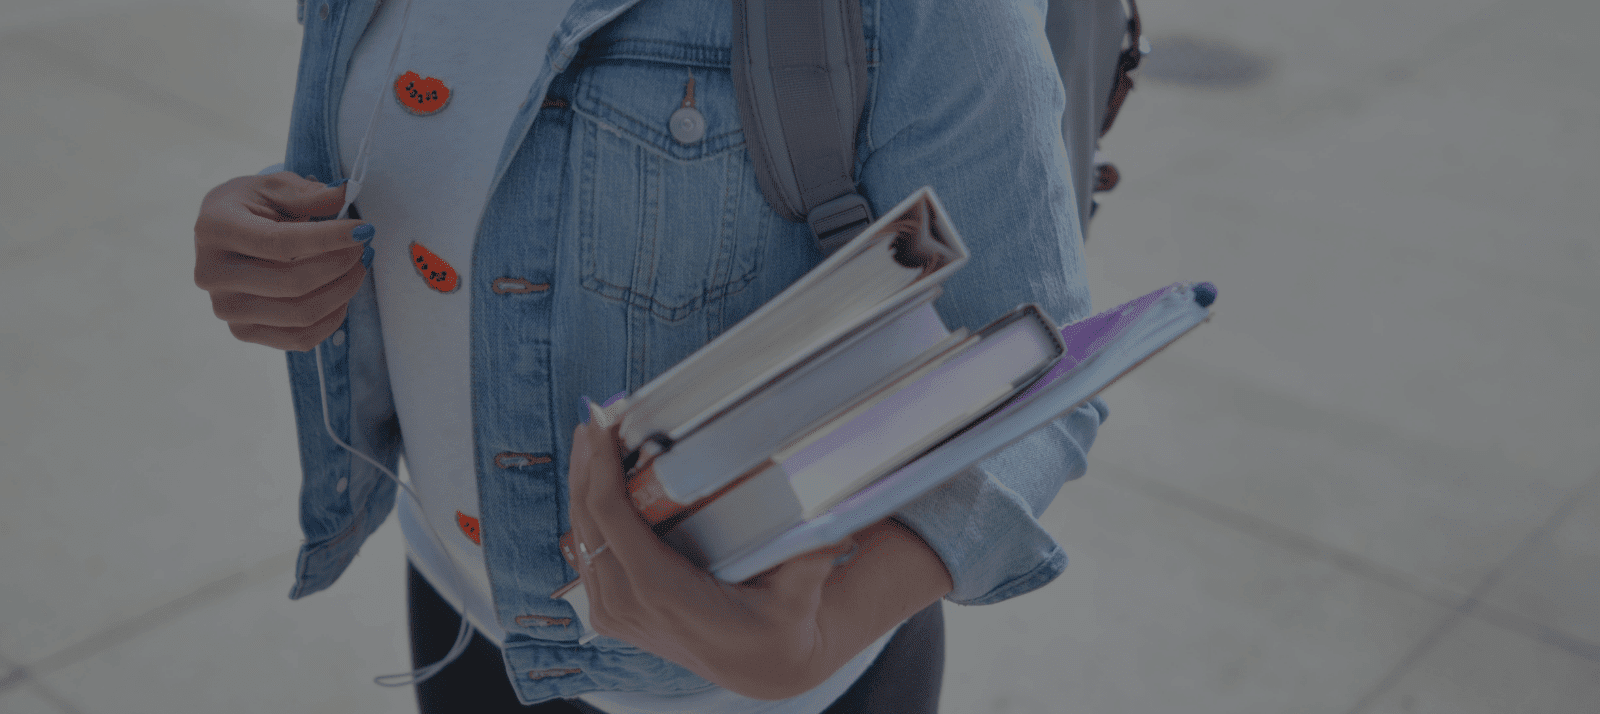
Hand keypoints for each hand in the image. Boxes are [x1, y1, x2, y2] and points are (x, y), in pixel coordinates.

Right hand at [193, 172, 369, 350]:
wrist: (225, 235)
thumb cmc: (252, 206)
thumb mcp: (275, 187)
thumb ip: (309, 193)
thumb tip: (345, 195)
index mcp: (214, 229)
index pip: (280, 242)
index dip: (328, 239)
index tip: (363, 230)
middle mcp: (211, 273)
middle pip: (293, 283)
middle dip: (341, 265)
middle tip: (364, 248)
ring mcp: (225, 308)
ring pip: (300, 314)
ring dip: (342, 292)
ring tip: (358, 268)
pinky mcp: (242, 332)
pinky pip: (299, 339)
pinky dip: (331, 319)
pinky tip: (342, 295)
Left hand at [566, 422, 855, 699]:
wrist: (761, 668)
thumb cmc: (777, 629)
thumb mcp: (797, 599)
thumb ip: (809, 563)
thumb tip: (833, 527)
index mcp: (661, 593)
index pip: (611, 519)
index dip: (600, 467)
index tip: (603, 423)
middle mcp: (627, 604)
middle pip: (587, 519)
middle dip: (587, 462)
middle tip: (596, 414)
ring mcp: (614, 611)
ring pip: (581, 533)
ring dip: (583, 482)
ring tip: (594, 435)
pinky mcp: (612, 610)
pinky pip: (588, 552)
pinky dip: (588, 510)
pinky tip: (596, 477)